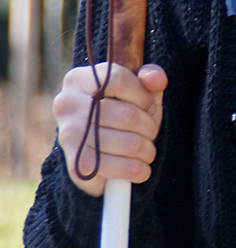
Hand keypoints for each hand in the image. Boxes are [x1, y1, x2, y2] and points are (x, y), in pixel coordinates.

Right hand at [54, 62, 167, 195]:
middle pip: (128, 115)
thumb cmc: (121, 112)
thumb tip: (156, 79)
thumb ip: (150, 77)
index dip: (142, 95)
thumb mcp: (137, 90)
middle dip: (150, 127)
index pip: (119, 79)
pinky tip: (139, 167)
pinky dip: (139, 170)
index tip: (146, 105)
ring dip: (148, 150)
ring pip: (130, 144)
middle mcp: (67, 104)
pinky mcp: (77, 165)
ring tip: (145, 149)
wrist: (97, 149)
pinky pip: (123, 168)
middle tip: (149, 133)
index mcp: (79, 79)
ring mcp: (69, 135)